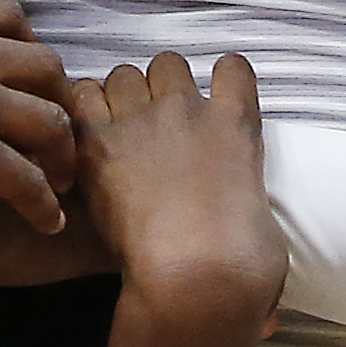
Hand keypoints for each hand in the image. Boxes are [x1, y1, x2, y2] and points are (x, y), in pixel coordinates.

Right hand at [0, 0, 77, 239]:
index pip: (7, 15)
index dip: (25, 45)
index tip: (24, 75)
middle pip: (43, 65)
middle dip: (55, 97)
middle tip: (50, 130)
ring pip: (50, 120)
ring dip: (62, 152)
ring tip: (58, 181)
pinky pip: (29, 179)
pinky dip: (44, 204)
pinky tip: (45, 222)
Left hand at [74, 55, 285, 325]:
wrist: (198, 271)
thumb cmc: (243, 264)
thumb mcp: (265, 234)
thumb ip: (252, 223)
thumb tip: (264, 283)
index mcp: (237, 123)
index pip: (232, 67)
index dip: (217, 80)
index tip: (209, 104)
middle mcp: (189, 108)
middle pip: (168, 63)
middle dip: (158, 88)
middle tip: (152, 128)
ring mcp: (143, 118)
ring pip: (123, 74)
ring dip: (118, 97)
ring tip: (113, 135)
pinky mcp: (99, 140)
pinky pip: (82, 96)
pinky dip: (80, 111)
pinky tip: (83, 142)